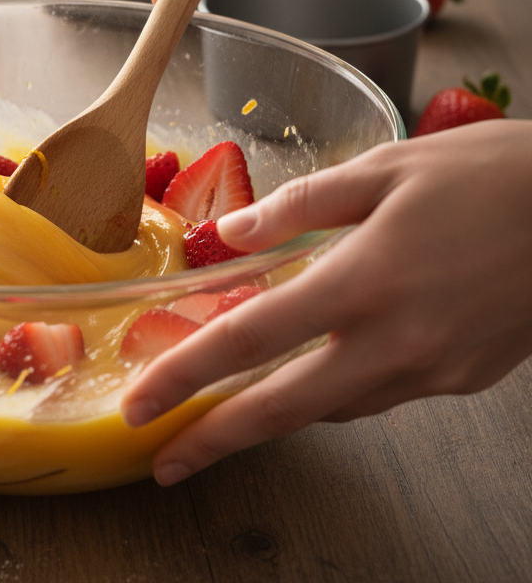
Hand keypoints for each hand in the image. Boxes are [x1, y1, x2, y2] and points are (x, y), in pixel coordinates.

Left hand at [121, 119, 531, 484]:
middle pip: (285, 407)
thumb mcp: (384, 167)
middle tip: (166, 461)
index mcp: (364, 280)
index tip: (143, 405)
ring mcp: (435, 369)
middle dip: (217, 439)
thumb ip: (299, 203)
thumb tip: (233, 233)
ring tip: (230, 414)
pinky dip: (337, 390)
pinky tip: (318, 370)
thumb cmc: (485, 175)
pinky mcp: (464, 378)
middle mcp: (396, 340)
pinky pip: (380, 395)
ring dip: (276, 416)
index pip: (252, 339)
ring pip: (334, 407)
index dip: (188, 376)